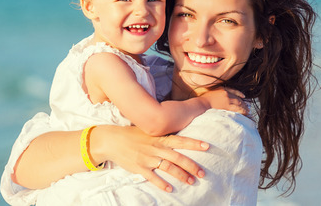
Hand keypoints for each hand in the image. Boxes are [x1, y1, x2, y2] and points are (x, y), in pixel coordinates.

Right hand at [92, 125, 208, 191]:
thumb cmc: (132, 135)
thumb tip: (179, 137)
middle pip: (177, 157)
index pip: (180, 140)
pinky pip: (153, 178)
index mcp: (159, 138)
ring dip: (181, 176)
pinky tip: (170, 189)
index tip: (207, 146)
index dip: (194, 143)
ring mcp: (148, 158)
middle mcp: (155, 148)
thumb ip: (163, 135)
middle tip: (203, 173)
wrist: (113, 140)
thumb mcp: (149, 131)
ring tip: (192, 182)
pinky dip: (162, 184)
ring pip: (168, 168)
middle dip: (192, 165)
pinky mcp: (140, 167)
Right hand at [202, 88, 248, 115]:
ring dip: (244, 107)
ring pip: (238, 103)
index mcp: (223, 89)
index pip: (234, 90)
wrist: (202, 103)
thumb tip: (223, 97)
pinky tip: (244, 113)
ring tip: (247, 111)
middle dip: (243, 102)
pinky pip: (236, 109)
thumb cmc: (204, 99)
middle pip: (237, 97)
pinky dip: (241, 111)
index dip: (240, 94)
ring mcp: (227, 100)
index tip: (244, 96)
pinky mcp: (226, 106)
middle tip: (247, 106)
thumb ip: (219, 93)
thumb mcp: (212, 92)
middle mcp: (226, 93)